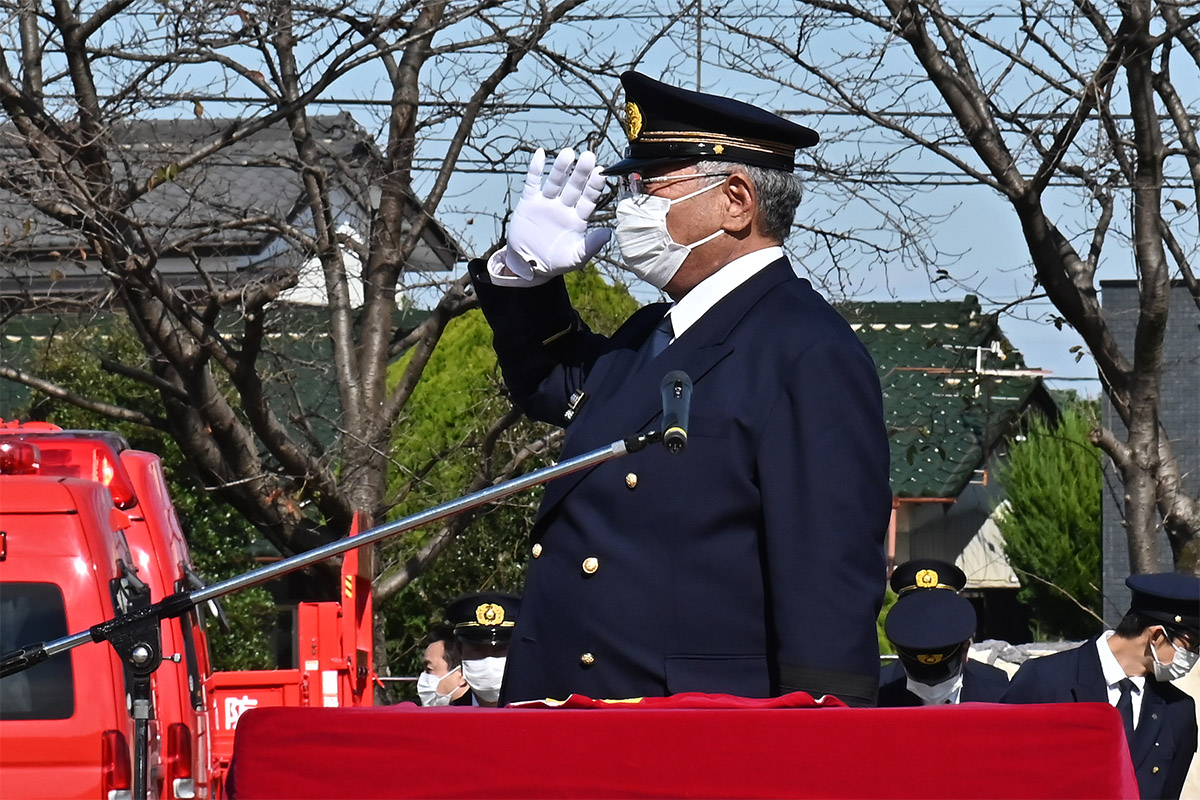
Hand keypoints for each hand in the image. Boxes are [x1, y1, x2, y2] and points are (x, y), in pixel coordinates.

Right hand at [504, 147, 611, 278]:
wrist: (528, 266)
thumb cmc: (555, 262)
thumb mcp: (575, 258)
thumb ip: (591, 246)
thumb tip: (609, 233)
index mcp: (577, 219)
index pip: (588, 199)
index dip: (594, 186)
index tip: (601, 173)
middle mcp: (564, 207)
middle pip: (574, 186)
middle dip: (581, 172)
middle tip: (588, 157)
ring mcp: (546, 203)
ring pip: (555, 182)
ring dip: (561, 168)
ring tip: (568, 153)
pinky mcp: (529, 203)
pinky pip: (532, 183)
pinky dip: (535, 169)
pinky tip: (539, 154)